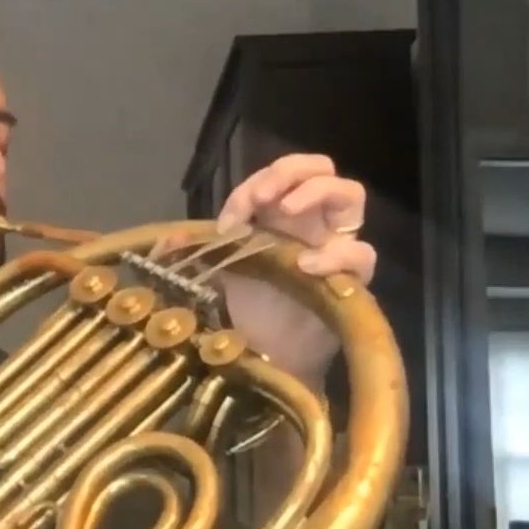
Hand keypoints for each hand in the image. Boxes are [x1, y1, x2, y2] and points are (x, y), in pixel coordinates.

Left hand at [208, 153, 374, 384]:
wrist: (269, 359)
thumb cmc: (248, 312)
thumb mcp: (216, 275)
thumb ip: (197, 252)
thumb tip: (167, 239)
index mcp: (281, 216)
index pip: (280, 177)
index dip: (256, 184)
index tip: (232, 220)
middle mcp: (312, 224)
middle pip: (322, 169)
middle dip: (292, 171)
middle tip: (265, 197)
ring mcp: (335, 246)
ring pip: (351, 195)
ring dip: (317, 192)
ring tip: (287, 210)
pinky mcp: (352, 280)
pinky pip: (361, 255)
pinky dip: (335, 254)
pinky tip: (305, 265)